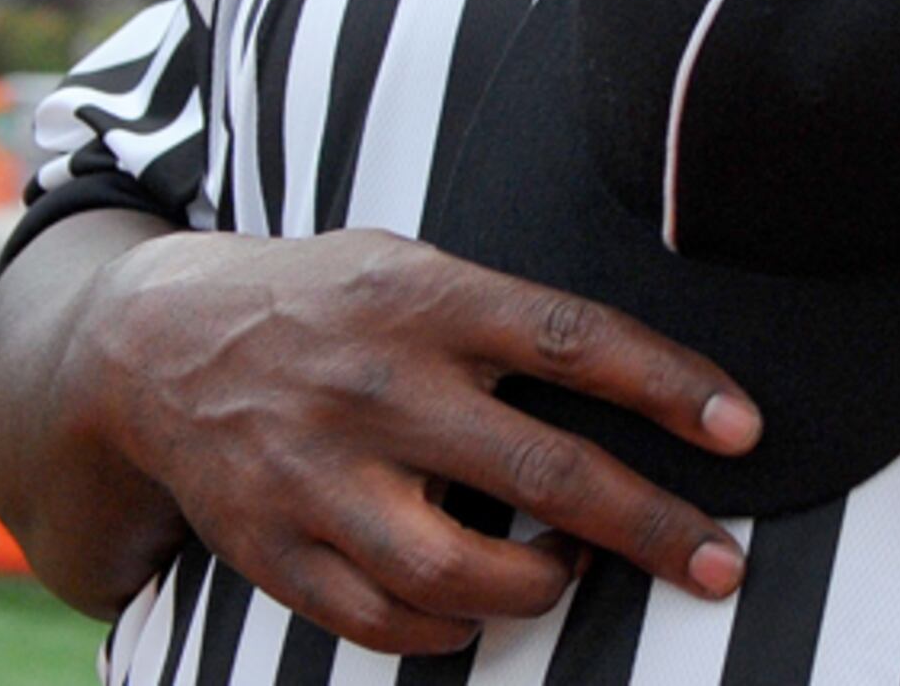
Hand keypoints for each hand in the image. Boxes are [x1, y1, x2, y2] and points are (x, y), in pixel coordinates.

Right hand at [70, 228, 757, 655]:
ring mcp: (319, 475)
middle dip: (648, 526)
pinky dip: (449, 631)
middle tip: (720, 564)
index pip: (575, 341)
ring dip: (543, 590)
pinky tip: (483, 611)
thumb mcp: (417, 267)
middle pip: (539, 472)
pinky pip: (380, 621)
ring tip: (574, 572)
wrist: (154, 345)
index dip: (670, 387)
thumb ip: (512, 318)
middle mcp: (377, 389)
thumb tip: (649, 379)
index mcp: (426, 300)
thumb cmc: (328, 303)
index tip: (745, 432)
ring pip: (458, 573)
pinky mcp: (271, 548)